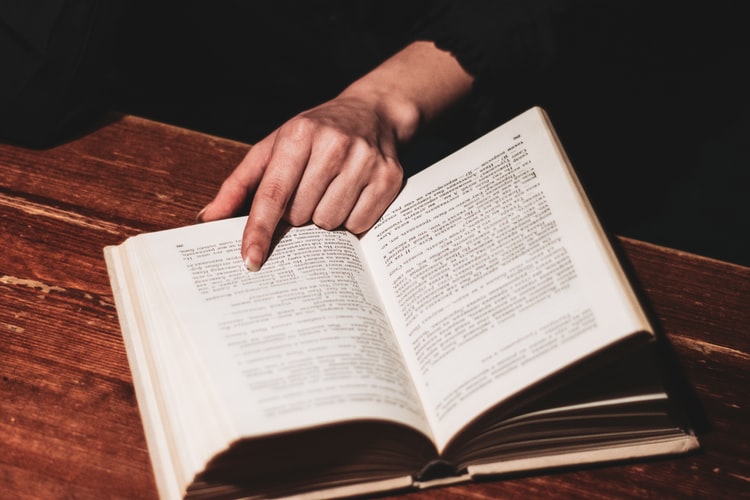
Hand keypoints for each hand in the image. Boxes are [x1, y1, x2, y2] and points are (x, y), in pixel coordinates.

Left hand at [197, 93, 405, 270]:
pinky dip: (351, 221)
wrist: (373, 113)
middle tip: (307, 192)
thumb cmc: (314, 135)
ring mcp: (365, 161)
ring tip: (330, 192)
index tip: (250, 260)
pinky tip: (351, 197)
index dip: (259, 231)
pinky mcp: (390, 178)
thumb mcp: (273, 148)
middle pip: (302, 215)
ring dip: (324, 219)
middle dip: (298, 215)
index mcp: (299, 134)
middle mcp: (334, 144)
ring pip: (330, 223)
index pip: (273, 194)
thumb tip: (208, 220)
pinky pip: (360, 224)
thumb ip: (239, 185)